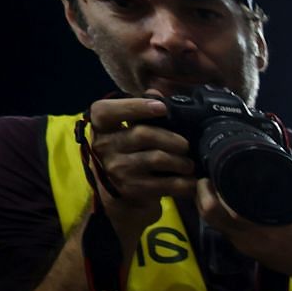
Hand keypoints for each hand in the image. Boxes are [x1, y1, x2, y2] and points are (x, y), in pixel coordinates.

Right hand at [84, 93, 195, 238]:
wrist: (123, 200)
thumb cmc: (130, 157)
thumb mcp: (128, 133)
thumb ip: (140, 112)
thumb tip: (156, 90)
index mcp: (100, 128)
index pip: (106, 111)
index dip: (135, 106)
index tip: (162, 107)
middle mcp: (104, 147)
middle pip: (143, 134)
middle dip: (173, 139)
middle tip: (185, 145)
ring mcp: (118, 170)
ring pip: (159, 158)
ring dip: (181, 161)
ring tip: (188, 164)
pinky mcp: (133, 190)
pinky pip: (168, 183)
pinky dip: (185, 182)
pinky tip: (191, 181)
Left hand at [196, 172, 291, 281]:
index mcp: (255, 228)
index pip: (215, 210)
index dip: (208, 192)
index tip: (211, 176)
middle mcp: (243, 238)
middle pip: (207, 215)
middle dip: (202, 196)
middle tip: (208, 180)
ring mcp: (242, 244)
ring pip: (213, 223)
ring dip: (209, 205)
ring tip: (214, 188)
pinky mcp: (244, 248)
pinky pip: (223, 228)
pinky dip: (221, 214)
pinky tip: (227, 204)